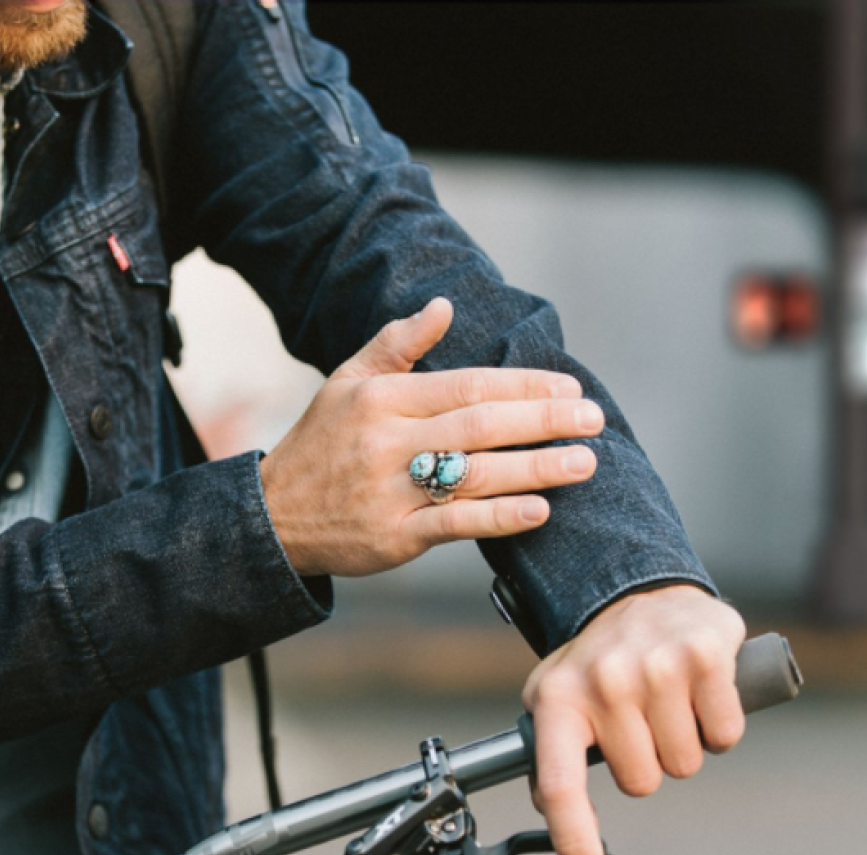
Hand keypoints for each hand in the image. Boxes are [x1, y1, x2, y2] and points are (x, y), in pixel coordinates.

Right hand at [259, 297, 604, 576]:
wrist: (272, 517)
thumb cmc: (320, 443)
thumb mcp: (346, 382)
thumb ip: (396, 343)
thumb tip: (444, 305)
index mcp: (381, 399)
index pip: (467, 384)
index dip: (523, 384)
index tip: (568, 387)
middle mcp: (387, 443)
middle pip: (480, 426)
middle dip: (543, 420)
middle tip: (594, 418)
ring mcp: (391, 492)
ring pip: (475, 475)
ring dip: (536, 468)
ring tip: (584, 462)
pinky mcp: (394, 537)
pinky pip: (455, 525)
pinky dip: (500, 517)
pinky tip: (540, 510)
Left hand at [521, 585, 746, 854]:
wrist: (642, 592)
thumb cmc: (598, 657)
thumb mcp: (556, 695)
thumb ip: (549, 752)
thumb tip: (547, 808)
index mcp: (558, 698)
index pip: (560, 786)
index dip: (575, 841)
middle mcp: (603, 682)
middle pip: (641, 783)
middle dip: (647, 762)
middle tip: (640, 721)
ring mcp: (654, 667)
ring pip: (685, 764)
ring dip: (683, 743)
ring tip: (667, 701)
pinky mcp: (704, 656)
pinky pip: (725, 736)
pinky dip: (719, 726)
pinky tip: (700, 693)